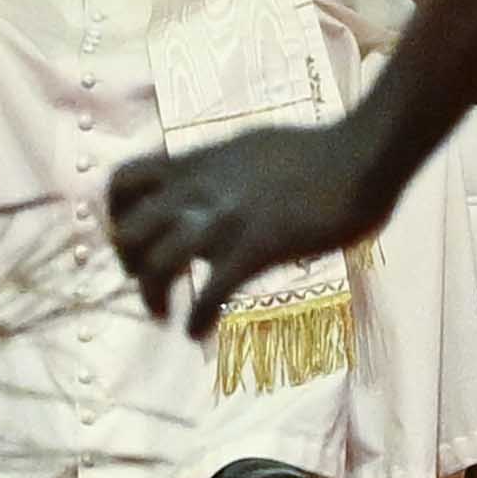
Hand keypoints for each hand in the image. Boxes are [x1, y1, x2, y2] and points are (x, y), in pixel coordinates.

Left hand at [102, 117, 396, 332]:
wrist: (360, 157)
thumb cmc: (317, 152)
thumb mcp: (249, 146)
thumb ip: (220, 168)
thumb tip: (211, 181)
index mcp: (197, 162)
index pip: (123, 180)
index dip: (115, 214)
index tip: (133, 235)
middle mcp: (200, 190)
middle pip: (128, 232)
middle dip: (129, 263)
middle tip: (148, 280)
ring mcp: (225, 221)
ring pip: (157, 266)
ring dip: (153, 298)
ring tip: (165, 316)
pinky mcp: (256, 249)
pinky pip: (209, 294)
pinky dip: (196, 320)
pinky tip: (199, 331)